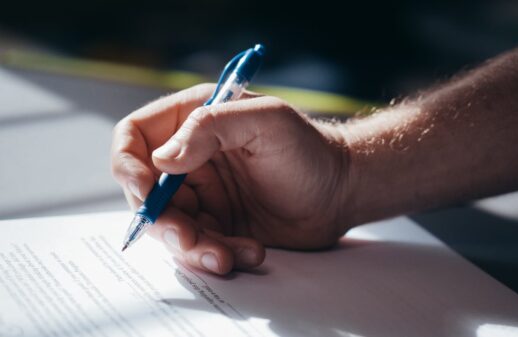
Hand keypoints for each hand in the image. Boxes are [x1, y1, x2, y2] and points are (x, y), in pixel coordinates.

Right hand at [111, 84, 350, 274]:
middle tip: (188, 239)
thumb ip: (211, 127)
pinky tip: (250, 251)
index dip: (128, 165)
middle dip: (162, 221)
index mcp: (194, 120)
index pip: (135, 136)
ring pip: (169, 226)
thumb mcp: (266, 122)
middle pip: (145, 191)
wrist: (340, 191)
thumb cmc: (309, 149)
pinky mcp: (217, 224)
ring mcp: (203, 193)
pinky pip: (198, 246)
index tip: (146, 192)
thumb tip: (163, 159)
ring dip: (191, 247)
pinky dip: (217, 255)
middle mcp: (191, 157)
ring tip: (226, 256)